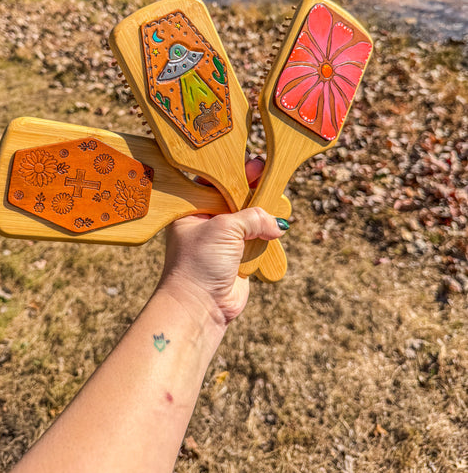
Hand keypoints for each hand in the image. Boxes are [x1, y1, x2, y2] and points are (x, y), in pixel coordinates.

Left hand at [158, 156, 287, 325]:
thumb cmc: (198, 264)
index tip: (256, 165)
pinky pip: (258, 241)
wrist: (199, 307)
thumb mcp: (224, 228)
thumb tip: (278, 223)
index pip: (218, 183)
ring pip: (251, 221)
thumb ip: (252, 217)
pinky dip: (268, 237)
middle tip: (271, 179)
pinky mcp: (239, 259)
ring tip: (279, 201)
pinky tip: (278, 228)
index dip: (236, 173)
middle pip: (237, 200)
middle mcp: (208, 223)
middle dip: (255, 192)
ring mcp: (224, 241)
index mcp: (194, 209)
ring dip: (264, 216)